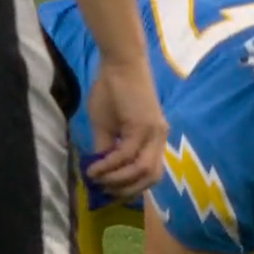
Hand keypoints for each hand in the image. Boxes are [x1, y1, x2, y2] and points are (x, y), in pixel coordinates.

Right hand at [83, 55, 166, 200]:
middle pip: (152, 177)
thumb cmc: (111, 90)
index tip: (110, 192)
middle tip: (105, 190)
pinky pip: (127, 154)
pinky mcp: (144, 125)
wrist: (118, 62)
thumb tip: (99, 171)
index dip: (133, 187)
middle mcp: (159, 138)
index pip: (151, 174)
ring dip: (119, 180)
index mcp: (154, 139)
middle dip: (127, 189)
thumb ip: (106, 149)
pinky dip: (110, 165)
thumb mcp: (106, 126)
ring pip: (143, 170)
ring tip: (97, 178)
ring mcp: (154, 132)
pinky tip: (94, 168)